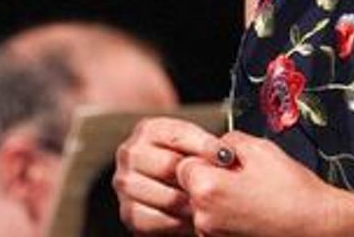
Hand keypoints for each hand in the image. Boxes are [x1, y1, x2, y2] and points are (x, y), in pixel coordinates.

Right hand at [113, 117, 223, 233]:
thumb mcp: (193, 145)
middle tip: (218, 185)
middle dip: (197, 178)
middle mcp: (131, 153)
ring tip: (207, 204)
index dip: (205, 145)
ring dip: (190, 203)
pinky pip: (156, 220)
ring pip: (165, 196)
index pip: (178, 135)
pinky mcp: (128, 212)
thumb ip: (205, 145)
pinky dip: (177, 222)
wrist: (165, 187)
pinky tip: (190, 217)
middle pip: (168, 166)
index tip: (226, 156)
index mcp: (148, 130)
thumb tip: (227, 155)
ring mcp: (126, 183)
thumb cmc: (184, 162)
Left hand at [175, 131, 340, 236]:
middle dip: (214, 179)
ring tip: (255, 196)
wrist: (317, 227)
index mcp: (207, 189)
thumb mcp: (261, 149)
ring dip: (222, 200)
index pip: (184, 165)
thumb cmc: (293, 193)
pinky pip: (219, 225)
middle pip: (194, 189)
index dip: (206, 159)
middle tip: (245, 177)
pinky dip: (232, 218)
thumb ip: (229, 140)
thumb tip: (217, 145)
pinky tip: (256, 212)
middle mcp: (204, 218)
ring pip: (206, 208)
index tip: (224, 161)